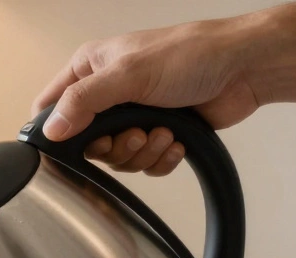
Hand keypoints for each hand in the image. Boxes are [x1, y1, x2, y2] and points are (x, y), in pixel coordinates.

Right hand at [31, 15, 266, 175]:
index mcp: (90, 68)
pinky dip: (161, 158)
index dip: (59, 130)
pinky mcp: (158, 134)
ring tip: (164, 131)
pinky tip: (177, 140)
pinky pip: (145, 164)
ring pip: (117, 157)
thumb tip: (51, 130)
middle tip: (135, 133)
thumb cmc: (191, 55)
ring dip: (142, 152)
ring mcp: (133, 115)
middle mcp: (108, 92)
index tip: (79, 140)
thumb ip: (84, 101)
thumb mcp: (127, 74)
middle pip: (86, 143)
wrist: (244, 68)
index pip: (51, 106)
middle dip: (114, 146)